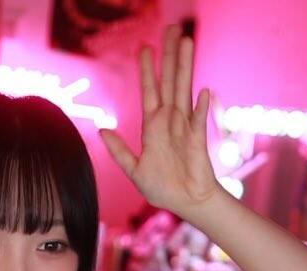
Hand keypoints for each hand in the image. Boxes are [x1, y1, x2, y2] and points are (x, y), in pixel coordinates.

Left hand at [100, 26, 219, 215]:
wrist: (187, 204)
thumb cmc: (163, 188)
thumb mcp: (134, 170)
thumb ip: (119, 151)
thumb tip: (102, 129)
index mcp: (154, 126)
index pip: (150, 90)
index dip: (147, 69)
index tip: (145, 47)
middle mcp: (170, 121)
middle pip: (169, 81)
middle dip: (170, 56)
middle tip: (172, 29)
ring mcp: (185, 127)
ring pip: (184, 90)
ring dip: (185, 67)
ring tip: (187, 42)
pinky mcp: (197, 141)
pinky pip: (199, 121)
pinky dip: (201, 107)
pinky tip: (204, 91)